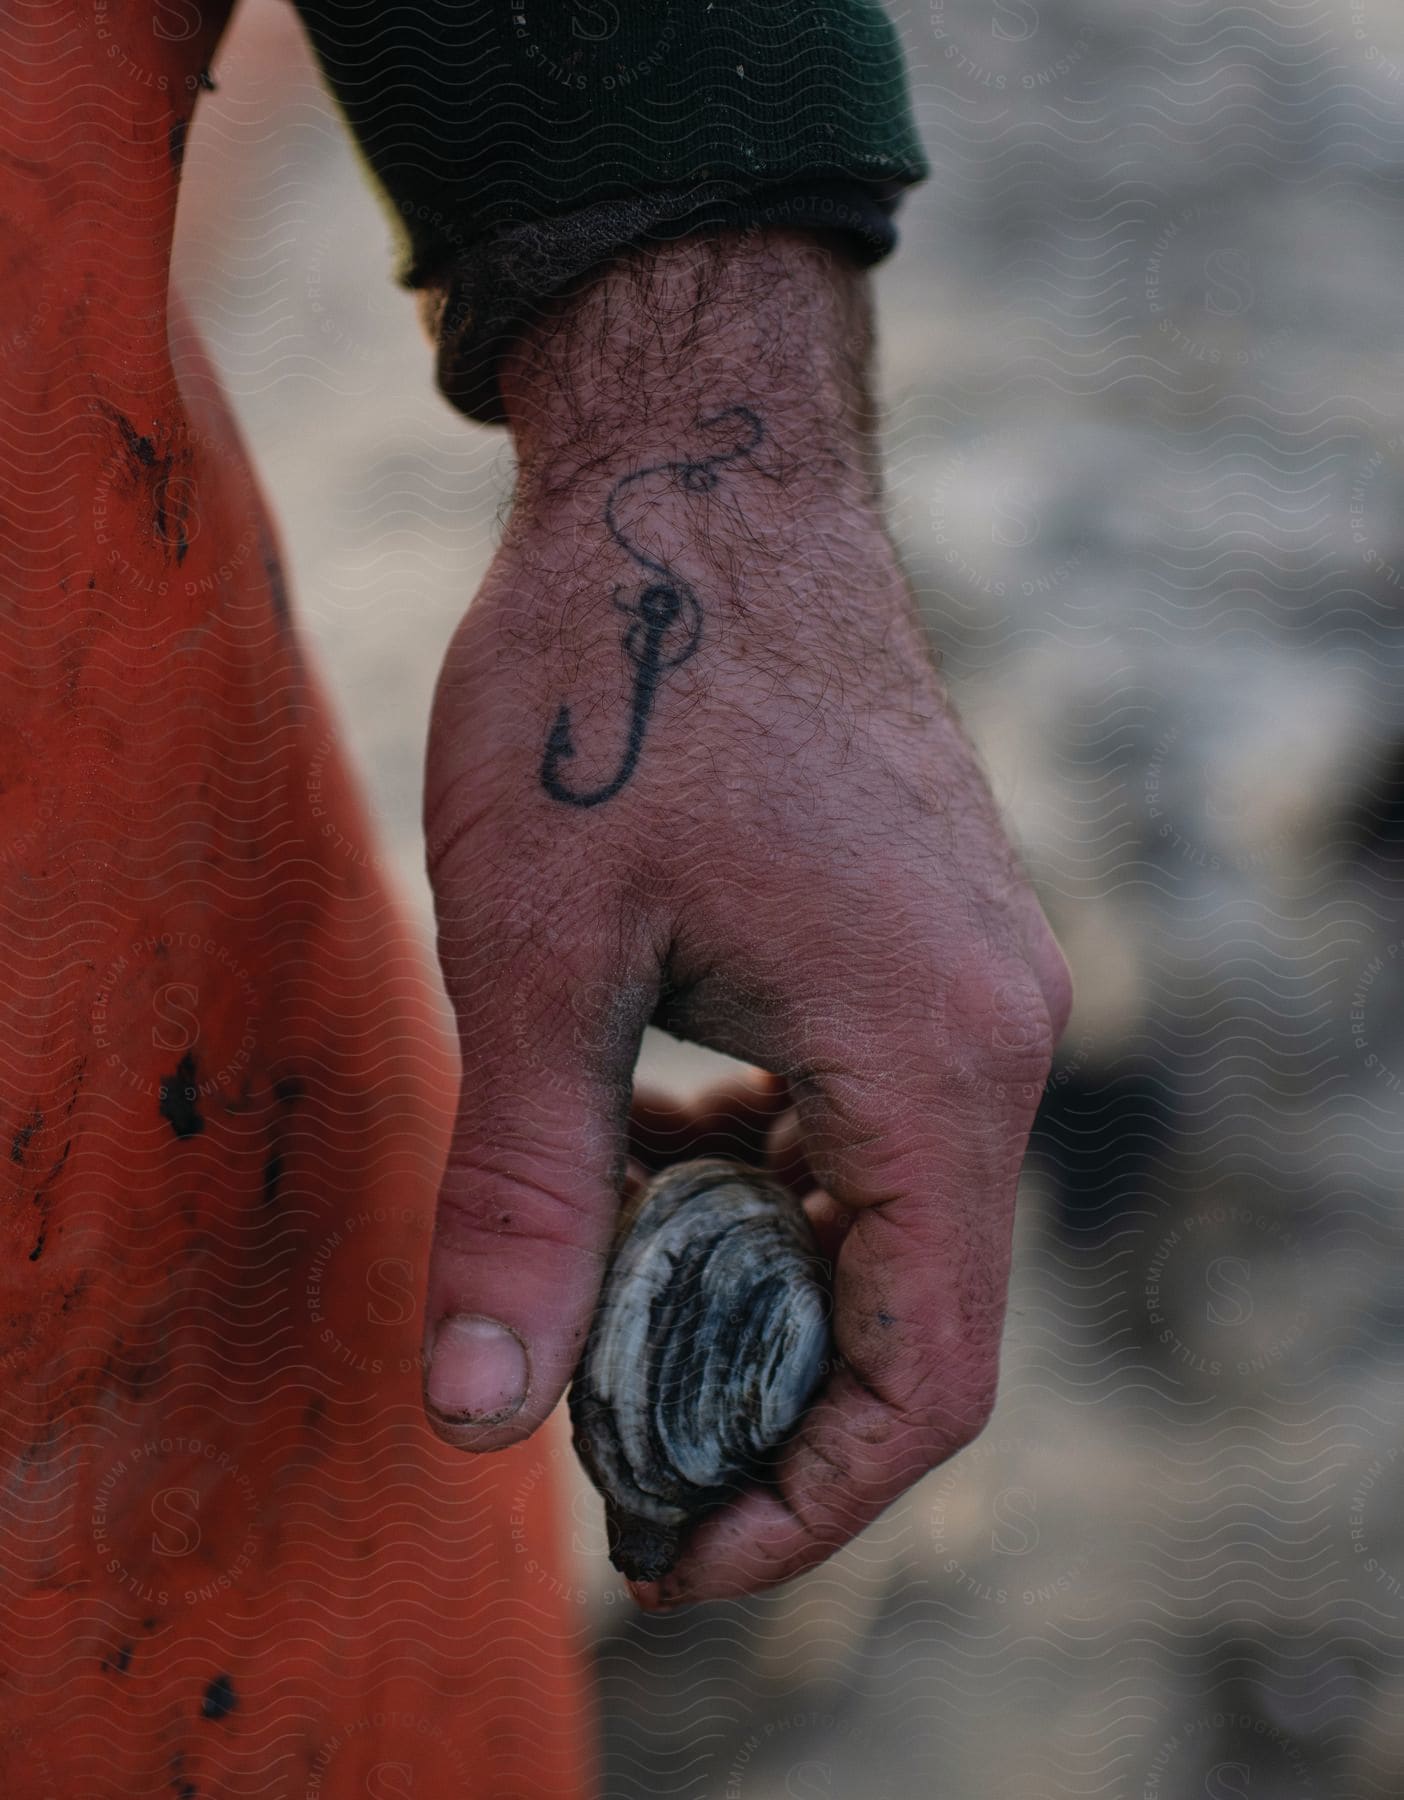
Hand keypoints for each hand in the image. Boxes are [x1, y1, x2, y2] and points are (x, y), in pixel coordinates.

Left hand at [419, 231, 1070, 1602]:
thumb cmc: (621, 677)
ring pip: (883, 1212)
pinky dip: (761, 1166)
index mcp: (933, 1059)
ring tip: (594, 1255)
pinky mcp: (928, 938)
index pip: (928, 1376)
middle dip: (753, 1391)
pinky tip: (645, 1118)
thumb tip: (475, 1415)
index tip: (673, 1550)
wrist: (703, 474)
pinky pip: (868, 1116)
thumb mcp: (541, 950)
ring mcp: (975, 977)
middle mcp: (995, 1032)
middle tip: (594, 1414)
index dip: (807, 1503)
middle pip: (910, 1309)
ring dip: (744, 1269)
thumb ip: (524, 1192)